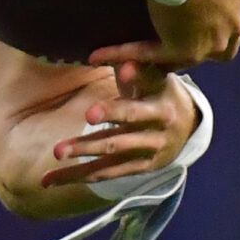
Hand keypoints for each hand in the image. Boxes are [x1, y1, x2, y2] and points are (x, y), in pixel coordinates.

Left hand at [42, 62, 199, 188]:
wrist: (188, 128)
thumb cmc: (160, 93)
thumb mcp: (156, 78)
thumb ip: (139, 69)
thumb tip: (124, 61)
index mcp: (161, 102)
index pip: (149, 86)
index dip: (137, 77)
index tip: (123, 69)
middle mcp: (157, 130)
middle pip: (130, 123)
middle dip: (109, 118)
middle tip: (87, 114)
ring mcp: (146, 152)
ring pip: (111, 153)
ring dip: (83, 152)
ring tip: (57, 151)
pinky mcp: (136, 168)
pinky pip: (103, 173)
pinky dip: (76, 176)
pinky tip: (51, 179)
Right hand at [91, 0, 239, 69]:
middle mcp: (237, 22)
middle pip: (232, 34)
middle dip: (217, 30)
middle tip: (192, 19)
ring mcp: (212, 42)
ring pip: (203, 54)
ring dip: (185, 51)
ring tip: (160, 43)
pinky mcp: (183, 51)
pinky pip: (154, 57)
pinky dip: (129, 56)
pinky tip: (99, 54)